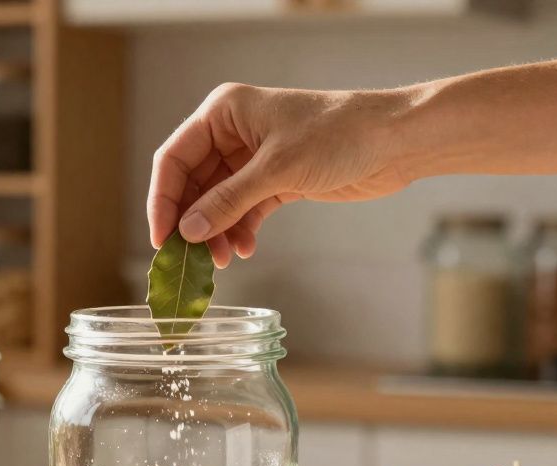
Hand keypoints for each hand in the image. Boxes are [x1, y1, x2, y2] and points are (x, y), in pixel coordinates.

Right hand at [147, 84, 412, 267]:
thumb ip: (228, 201)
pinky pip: (244, 210)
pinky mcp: (276, 180)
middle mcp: (233, 132)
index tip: (162, 239)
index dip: (163, 201)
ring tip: (221, 260)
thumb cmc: (339, 134)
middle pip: (193, 184)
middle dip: (192, 222)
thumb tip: (188, 231)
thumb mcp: (276, 169)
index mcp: (224, 112)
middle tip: (190, 260)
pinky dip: (240, 230)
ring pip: (217, 202)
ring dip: (216, 232)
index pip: (174, 158)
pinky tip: (244, 249)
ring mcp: (254, 158)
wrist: (394, 142)